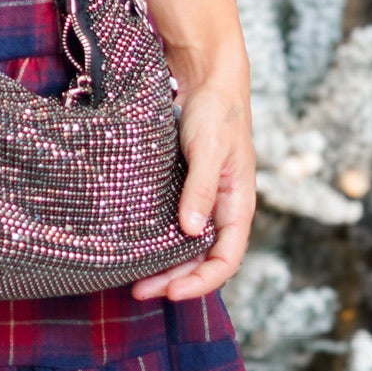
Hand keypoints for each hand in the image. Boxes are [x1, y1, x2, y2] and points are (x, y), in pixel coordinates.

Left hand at [131, 78, 254, 301]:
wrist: (206, 78)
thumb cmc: (216, 112)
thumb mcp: (210, 151)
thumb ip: (201, 190)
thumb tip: (191, 231)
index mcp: (238, 205)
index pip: (227, 259)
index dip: (202, 281)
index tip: (171, 292)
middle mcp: (222, 209)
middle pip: (203, 260)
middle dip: (175, 280)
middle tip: (139, 291)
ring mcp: (202, 200)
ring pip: (185, 246)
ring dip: (164, 265)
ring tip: (133, 279)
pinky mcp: (182, 188)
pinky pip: (172, 224)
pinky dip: (156, 241)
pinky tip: (134, 247)